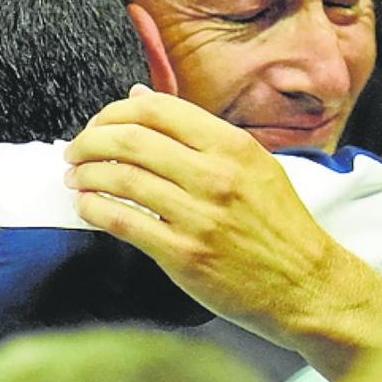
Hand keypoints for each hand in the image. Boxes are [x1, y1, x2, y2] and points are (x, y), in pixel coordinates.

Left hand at [63, 87, 381, 366]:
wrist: (306, 285)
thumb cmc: (278, 226)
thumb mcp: (253, 165)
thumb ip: (197, 132)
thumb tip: (140, 96)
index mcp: (233, 146)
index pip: (157, 109)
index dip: (115, 111)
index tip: (100, 124)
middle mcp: (216, 175)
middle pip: (132, 139)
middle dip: (90, 140)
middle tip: (75, 151)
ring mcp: (199, 216)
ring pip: (121, 179)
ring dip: (87, 175)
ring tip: (77, 179)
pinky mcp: (184, 255)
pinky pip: (124, 222)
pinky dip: (95, 210)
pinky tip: (87, 207)